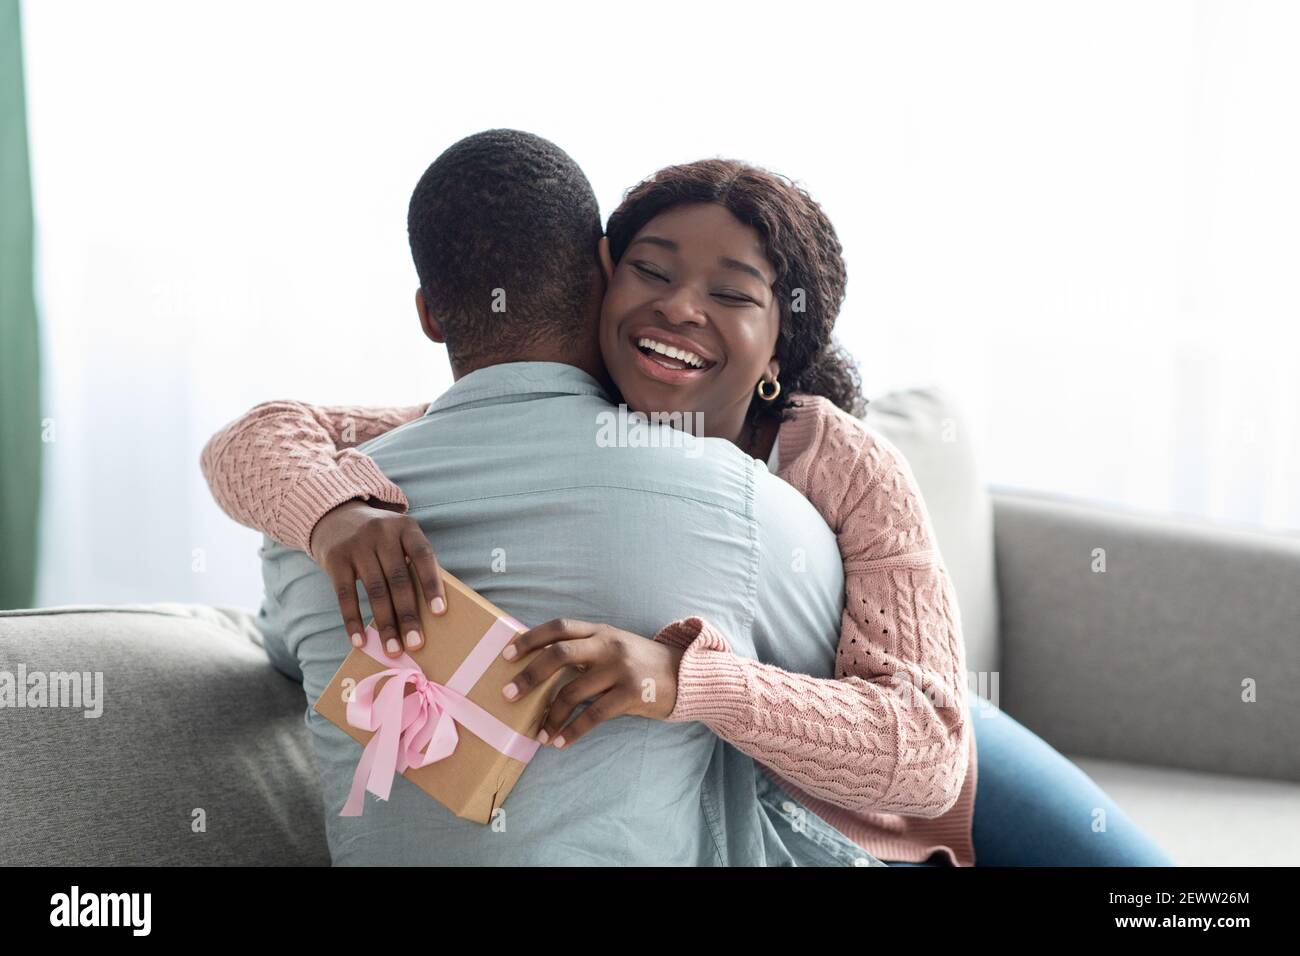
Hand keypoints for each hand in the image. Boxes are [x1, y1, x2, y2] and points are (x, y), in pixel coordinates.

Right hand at [309, 499, 445, 658]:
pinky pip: (346, 595)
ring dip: (385, 624)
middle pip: (399, 580)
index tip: (440, 613)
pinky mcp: (336, 559)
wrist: (336, 516)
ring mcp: (357, 545)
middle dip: (408, 615)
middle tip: (415, 644)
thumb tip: (427, 614)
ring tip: (392, 650)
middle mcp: (382, 533)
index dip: (433, 584)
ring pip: (375, 591)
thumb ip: (411, 564)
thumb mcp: (398, 538)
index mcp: (406, 528)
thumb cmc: (380, 539)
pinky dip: (353, 620)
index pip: (423, 556)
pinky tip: (360, 640)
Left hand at [498, 619, 685, 748]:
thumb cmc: (641, 664)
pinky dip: (572, 731)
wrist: (686, 677)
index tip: (506, 654)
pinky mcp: (632, 694)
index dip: (530, 638)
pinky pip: (593, 716)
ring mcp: (621, 669)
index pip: (559, 627)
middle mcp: (609, 646)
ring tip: (539, 733)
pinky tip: (560, 742)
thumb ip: (586, 650)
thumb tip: (541, 667)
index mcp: (601, 631)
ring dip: (550, 715)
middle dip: (530, 675)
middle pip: (559, 654)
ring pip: (573, 692)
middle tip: (508, 693)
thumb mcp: (615, 647)